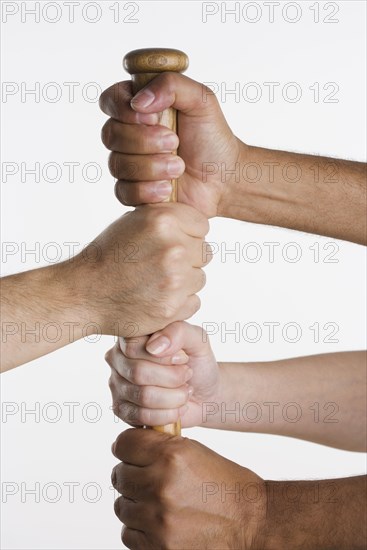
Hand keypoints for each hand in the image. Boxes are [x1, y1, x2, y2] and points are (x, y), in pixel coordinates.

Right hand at [73, 203, 209, 337]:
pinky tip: (156, 298)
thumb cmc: (108, 255)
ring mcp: (175, 280)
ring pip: (200, 278)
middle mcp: (173, 248)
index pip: (201, 225)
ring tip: (154, 281)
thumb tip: (195, 222)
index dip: (187, 233)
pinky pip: (194, 301)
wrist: (84, 293)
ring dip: (184, 282)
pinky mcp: (173, 307)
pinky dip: (179, 303)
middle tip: (160, 265)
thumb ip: (167, 218)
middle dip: (188, 258)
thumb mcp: (134, 221)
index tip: (170, 242)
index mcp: (164, 220)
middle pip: (205, 252)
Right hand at [99, 74, 243, 218]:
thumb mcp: (201, 100)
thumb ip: (172, 85)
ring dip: (150, 166)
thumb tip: (138, 102)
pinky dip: (146, 190)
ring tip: (179, 167)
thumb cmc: (212, 137)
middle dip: (144, 140)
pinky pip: (123, 191)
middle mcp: (129, 135)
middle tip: (175, 142)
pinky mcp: (133, 192)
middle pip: (110, 134)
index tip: (150, 116)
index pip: (110, 100)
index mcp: (140, 108)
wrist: (225, 177)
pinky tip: (167, 188)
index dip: (122, 108)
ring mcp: (129, 165)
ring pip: (117, 165)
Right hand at [105, 321, 220, 426]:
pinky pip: (141, 416)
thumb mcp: (196, 339)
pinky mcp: (121, 409)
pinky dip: (168, 414)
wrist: (205, 392)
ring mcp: (116, 384)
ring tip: (185, 391)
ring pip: (142, 395)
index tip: (183, 358)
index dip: (163, 357)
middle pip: (137, 372)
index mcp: (132, 336)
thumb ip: (178, 332)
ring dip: (174, 397)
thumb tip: (153, 347)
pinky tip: (178, 407)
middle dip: (172, 378)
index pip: (134, 347)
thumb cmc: (197, 362)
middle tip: (187, 375)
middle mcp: (118, 358)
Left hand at [111, 428, 265, 549]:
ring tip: (157, 501)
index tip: (131, 451)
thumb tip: (127, 446)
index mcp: (171, 454)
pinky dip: (139, 528)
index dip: (127, 446)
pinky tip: (159, 521)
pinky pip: (128, 533)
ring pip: (121, 505)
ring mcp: (157, 518)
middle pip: (119, 474)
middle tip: (148, 477)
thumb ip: (160, 446)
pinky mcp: (158, 546)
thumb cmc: (224, 483)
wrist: (251, 522)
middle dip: (131, 474)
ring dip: (135, 502)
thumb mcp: (194, 451)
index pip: (123, 443)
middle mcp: (161, 484)